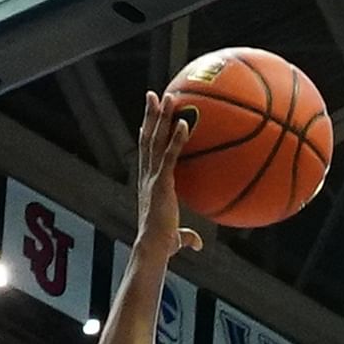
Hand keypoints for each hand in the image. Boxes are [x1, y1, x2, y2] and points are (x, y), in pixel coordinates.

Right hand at [130, 90, 204, 259]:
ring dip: (161, 117)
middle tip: (153, 95)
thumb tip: (198, 245)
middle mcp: (146, 175)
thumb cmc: (162, 245)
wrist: (154, 247)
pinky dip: (177, 138)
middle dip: (150, 115)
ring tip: (168, 97)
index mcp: (148, 183)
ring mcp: (153, 177)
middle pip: (147, 138)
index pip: (145, 153)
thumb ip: (187, 236)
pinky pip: (170, 155)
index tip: (147, 120)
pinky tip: (185, 123)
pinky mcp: (163, 182)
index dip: (145, 135)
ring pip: (155, 141)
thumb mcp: (176, 237)